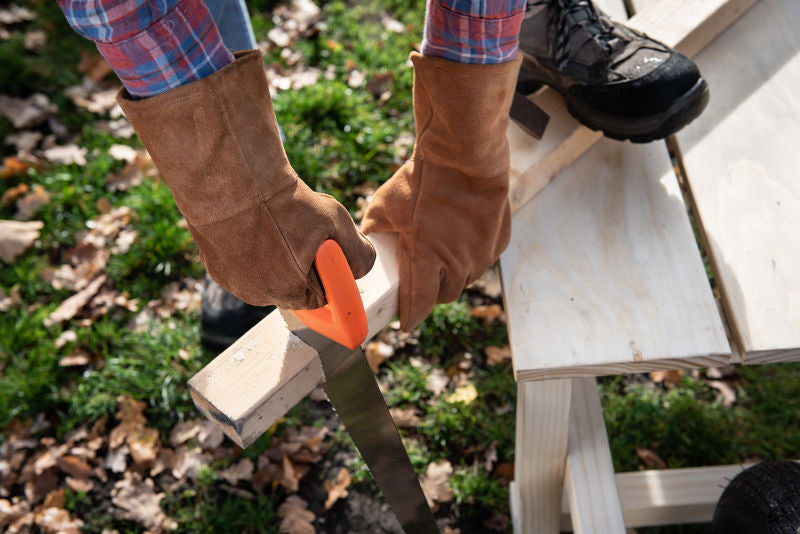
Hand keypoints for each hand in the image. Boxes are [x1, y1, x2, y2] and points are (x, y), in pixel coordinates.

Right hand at [118, 50, 374, 309]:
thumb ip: (358, 254)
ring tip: (276, 226)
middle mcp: (260, 296)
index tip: (325, 252)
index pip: (321, 297)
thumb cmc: (284, 203)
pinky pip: (242, 267)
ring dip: (275, 260)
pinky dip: (250, 252)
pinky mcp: (215, 267)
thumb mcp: (335, 224)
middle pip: (293, 289)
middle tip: (301, 233)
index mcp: (292, 291)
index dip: (327, 273)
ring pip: (266, 278)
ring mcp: (234, 283)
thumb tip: (361, 267)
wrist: (231, 180)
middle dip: (302, 266)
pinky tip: (253, 227)